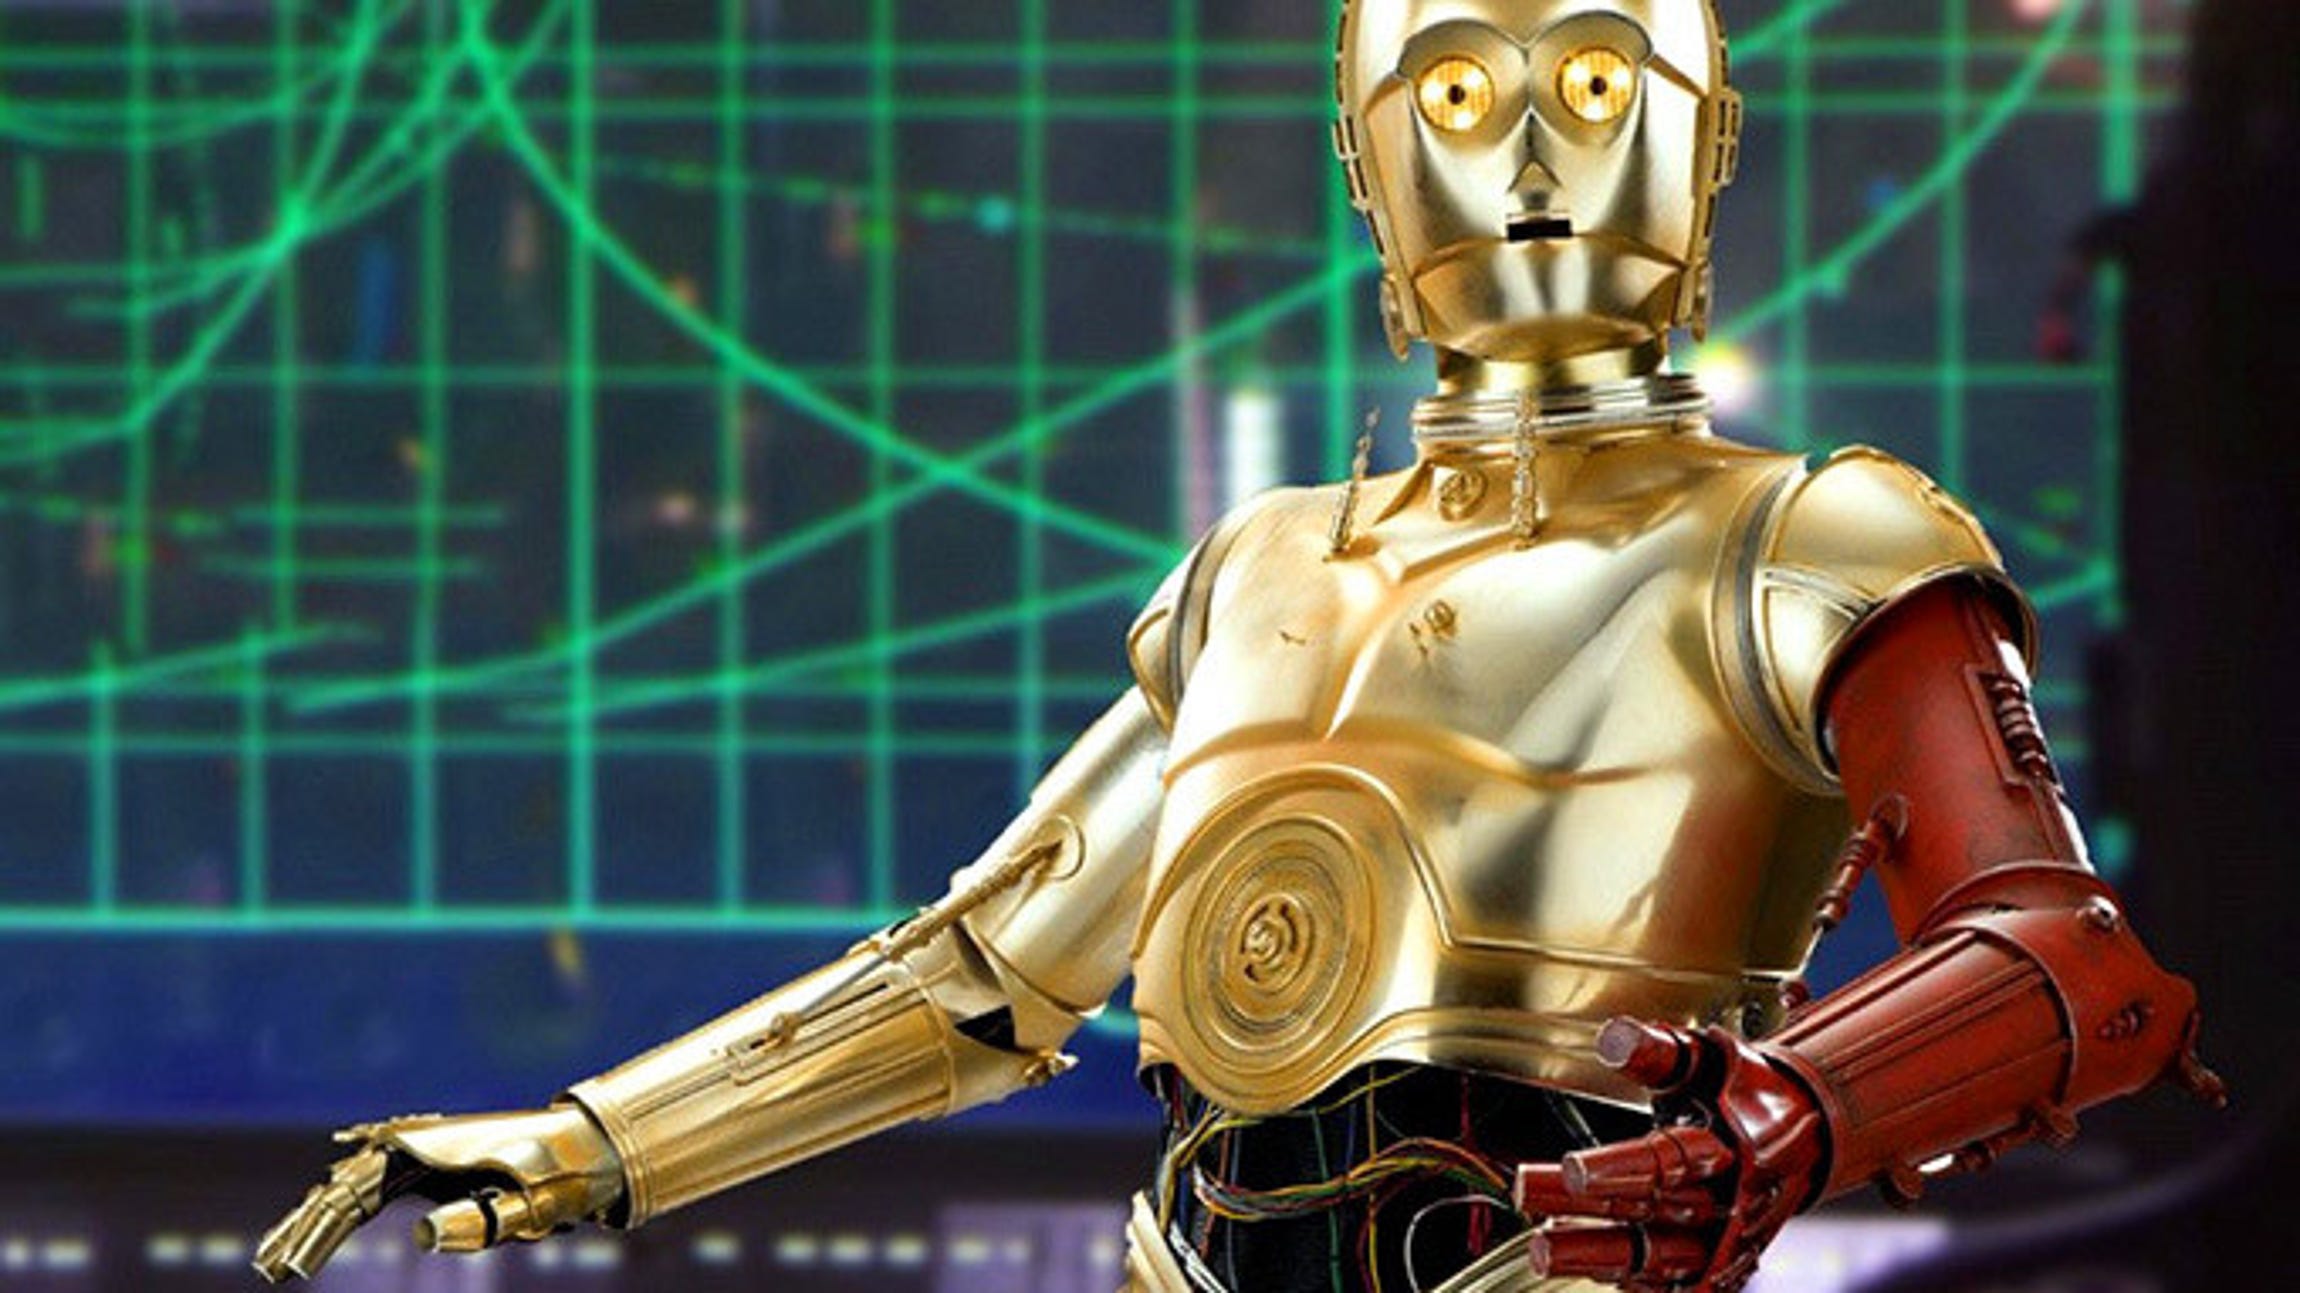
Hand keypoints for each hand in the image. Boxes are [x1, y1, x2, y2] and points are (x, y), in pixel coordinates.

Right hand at [253, 1105, 624, 1282]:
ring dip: (312, 1223)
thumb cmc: (558, 1179)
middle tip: (270, 1269)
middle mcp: (415, 1144)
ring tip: (276, 1262)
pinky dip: (341, 1216)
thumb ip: (480, 1222)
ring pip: (351, 1190)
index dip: (319, 1231)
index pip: (355, 1194)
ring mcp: (419, 1155)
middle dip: (303, 1228)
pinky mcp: (428, 1169)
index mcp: (429, 1148)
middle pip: (342, 1188)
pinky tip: (314, 1238)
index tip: (295, 1268)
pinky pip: (373, 1194)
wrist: (587, 1150)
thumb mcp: (525, 1206)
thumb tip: (424, 1238)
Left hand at [1512, 1018, 1826, 1292]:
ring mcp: (1720, 1238)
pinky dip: (1635, 1283)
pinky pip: (1672, 1281)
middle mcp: (1726, 1199)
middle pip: (1651, 1213)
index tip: (1573, 1169)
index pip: (1669, 1160)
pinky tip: (1583, 1273)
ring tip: (1540, 1252)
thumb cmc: (1743, 1090)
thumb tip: (1614, 1038)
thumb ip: (1658, 1051)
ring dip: (1597, 1256)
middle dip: (1592, 1215)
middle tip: (1532, 1213)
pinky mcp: (1713, 1262)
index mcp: (1727, 1145)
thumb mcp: (1707, 1059)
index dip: (1620, 1168)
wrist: (1803, 1132)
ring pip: (1657, 1257)